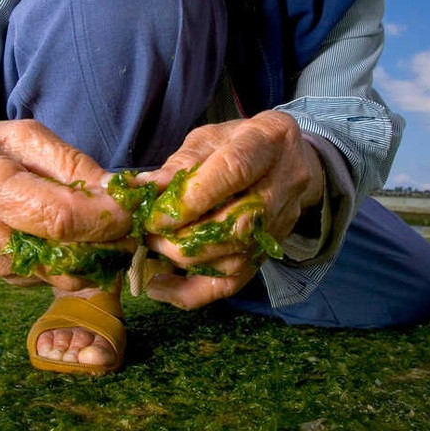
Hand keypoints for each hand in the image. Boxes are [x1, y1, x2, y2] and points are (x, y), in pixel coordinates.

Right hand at [0, 120, 132, 289]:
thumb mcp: (29, 137)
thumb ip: (74, 164)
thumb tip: (119, 192)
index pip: (57, 217)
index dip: (103, 217)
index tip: (131, 208)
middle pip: (64, 255)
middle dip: (108, 242)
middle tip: (131, 223)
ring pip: (64, 275)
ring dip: (98, 257)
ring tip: (110, 229)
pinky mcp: (4, 278)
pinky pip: (54, 278)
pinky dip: (78, 263)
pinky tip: (80, 238)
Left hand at [140, 111, 323, 308]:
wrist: (287, 158)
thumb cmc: (239, 142)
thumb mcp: (210, 138)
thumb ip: (180, 163)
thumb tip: (142, 190)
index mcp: (267, 141)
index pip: (233, 173)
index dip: (191, 199)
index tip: (155, 215)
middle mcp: (283, 185)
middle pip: (236, 225)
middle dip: (184, 237)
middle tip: (148, 233)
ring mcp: (281, 223)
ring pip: (234, 259)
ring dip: (185, 261)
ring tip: (154, 248)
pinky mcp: (269, 251)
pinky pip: (234, 282)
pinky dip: (192, 292)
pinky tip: (160, 286)